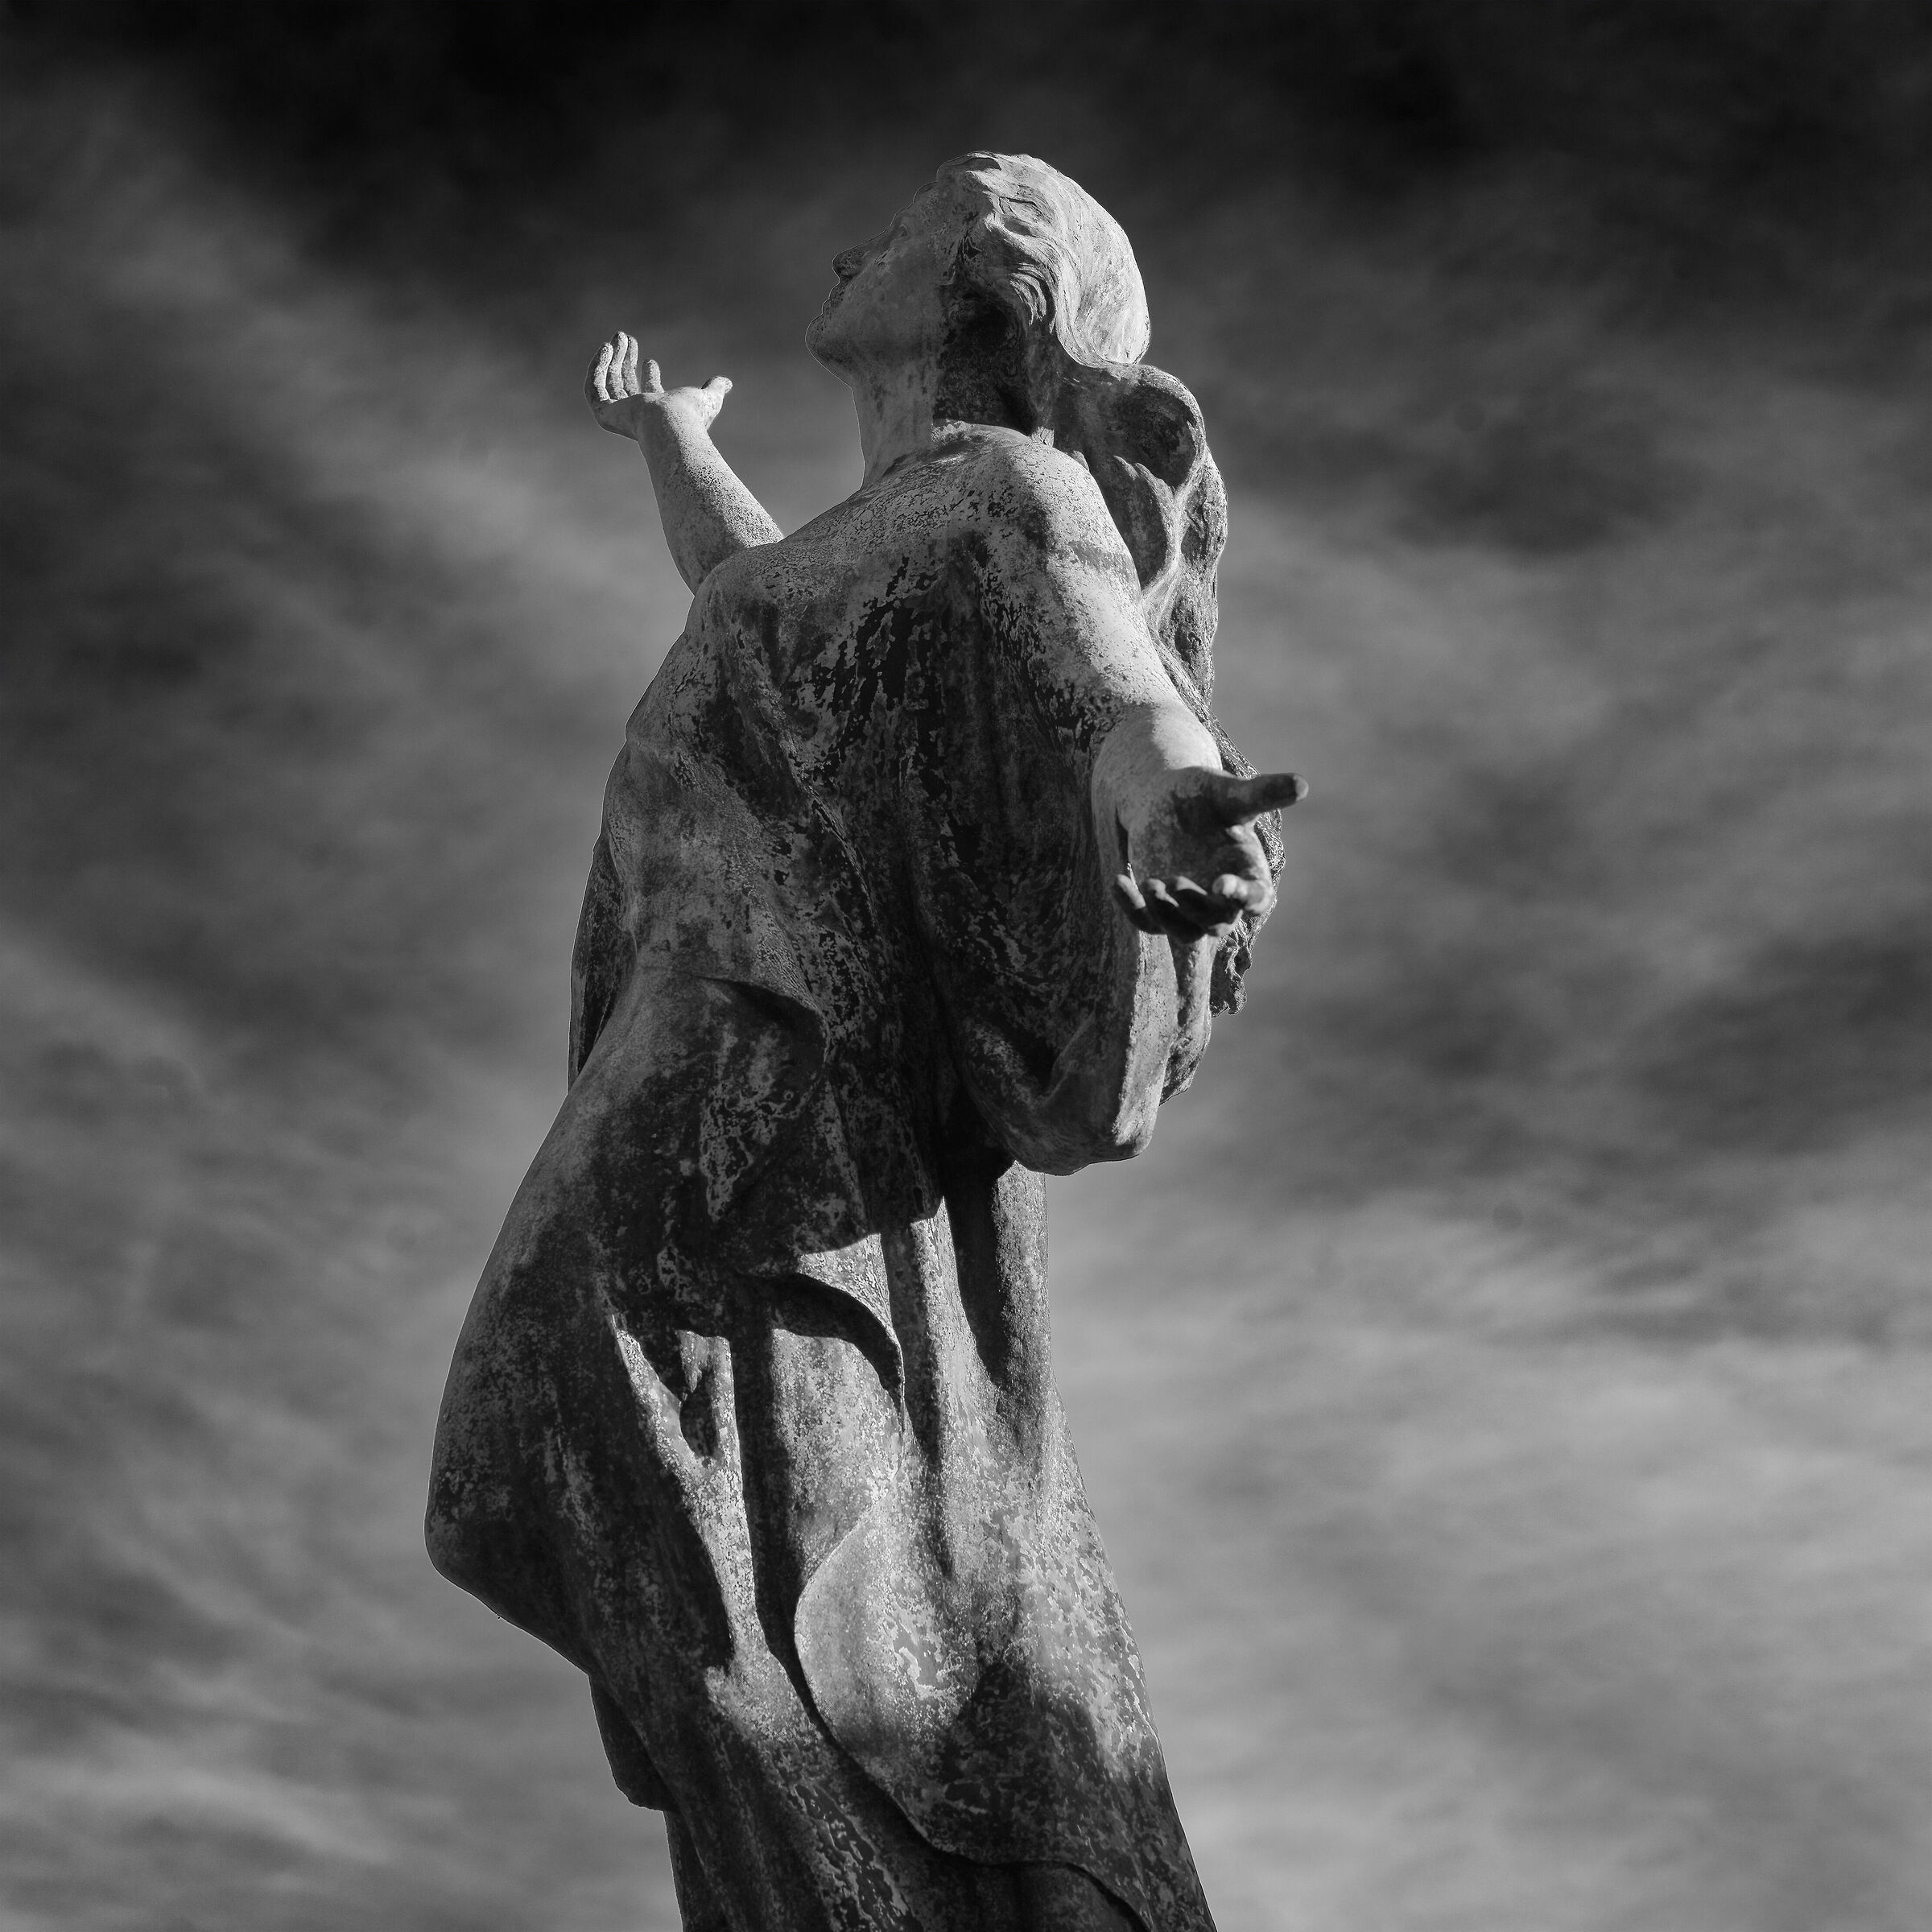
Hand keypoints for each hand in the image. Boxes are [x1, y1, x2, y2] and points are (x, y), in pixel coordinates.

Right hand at [584, 331, 732, 441]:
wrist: (672, 426)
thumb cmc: (691, 416)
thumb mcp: (708, 399)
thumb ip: (715, 389)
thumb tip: (728, 383)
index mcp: (658, 411)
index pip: (650, 392)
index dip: (649, 374)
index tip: (650, 358)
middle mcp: (637, 414)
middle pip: (626, 384)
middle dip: (626, 360)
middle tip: (626, 338)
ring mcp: (619, 415)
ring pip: (609, 383)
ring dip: (611, 359)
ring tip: (617, 337)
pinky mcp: (604, 414)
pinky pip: (593, 387)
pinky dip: (597, 367)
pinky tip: (605, 348)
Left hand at [1113, 767, 1304, 940]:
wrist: (1166, 801)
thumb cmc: (1205, 796)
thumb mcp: (1230, 792)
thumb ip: (1262, 793)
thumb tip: (1302, 784)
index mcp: (1248, 874)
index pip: (1255, 897)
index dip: (1242, 896)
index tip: (1223, 884)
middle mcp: (1222, 900)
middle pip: (1217, 922)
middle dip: (1196, 907)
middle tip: (1174, 881)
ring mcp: (1188, 908)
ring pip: (1183, 931)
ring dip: (1166, 914)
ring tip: (1150, 882)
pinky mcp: (1158, 909)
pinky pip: (1146, 921)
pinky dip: (1131, 908)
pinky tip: (1118, 881)